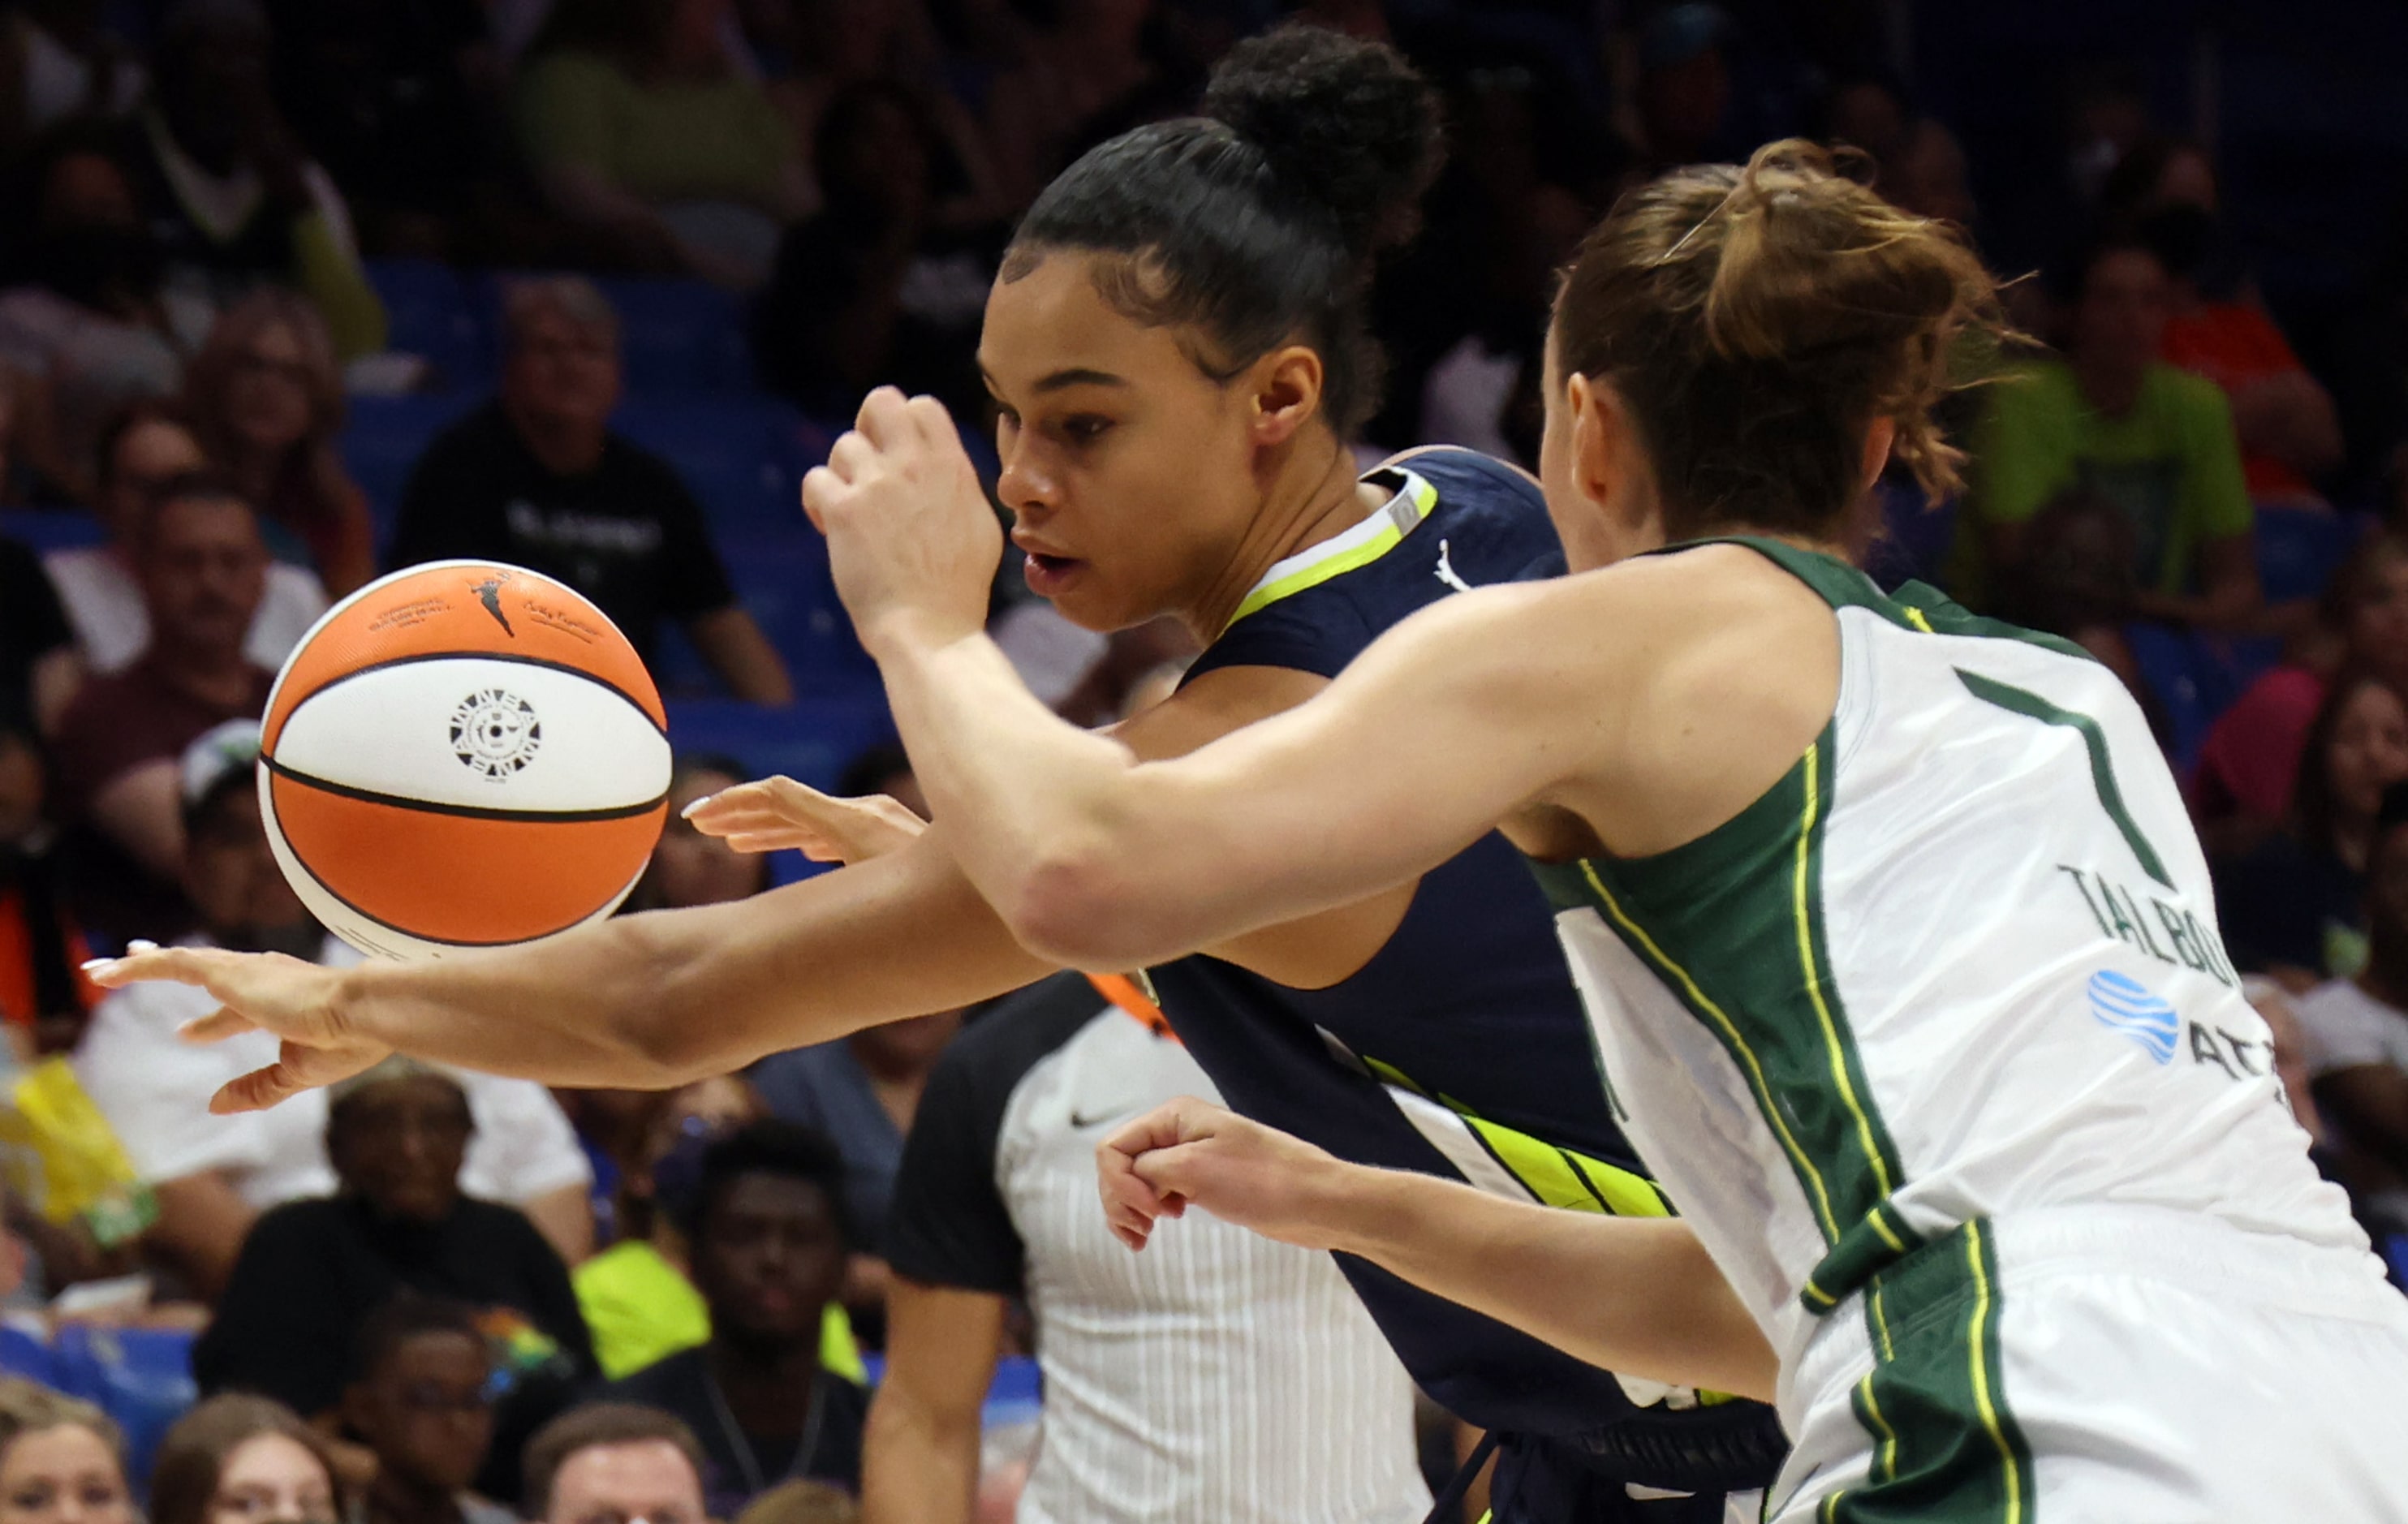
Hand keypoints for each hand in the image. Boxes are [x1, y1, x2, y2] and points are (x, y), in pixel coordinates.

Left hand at [82, 945, 389, 1113]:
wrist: (365, 1013)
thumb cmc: (345, 1042)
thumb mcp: (294, 1075)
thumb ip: (256, 1088)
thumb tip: (216, 1105)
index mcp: (283, 1002)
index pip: (236, 1012)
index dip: (211, 1023)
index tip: (188, 1032)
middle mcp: (263, 979)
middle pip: (205, 971)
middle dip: (172, 968)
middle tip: (139, 962)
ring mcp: (246, 972)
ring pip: (180, 960)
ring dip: (140, 963)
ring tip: (101, 968)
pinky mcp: (229, 973)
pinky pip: (172, 964)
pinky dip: (137, 967)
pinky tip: (104, 974)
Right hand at [682, 775, 926, 862]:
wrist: (989, 894)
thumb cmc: (938, 879)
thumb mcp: (871, 860)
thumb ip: (821, 829)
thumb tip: (774, 801)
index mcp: (852, 818)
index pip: (780, 797)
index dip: (736, 804)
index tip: (697, 818)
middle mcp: (861, 817)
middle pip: (789, 807)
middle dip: (743, 816)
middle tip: (702, 825)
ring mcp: (873, 831)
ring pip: (809, 823)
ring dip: (769, 829)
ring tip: (732, 839)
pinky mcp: (888, 848)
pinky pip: (835, 838)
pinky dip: (805, 842)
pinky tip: (801, 853)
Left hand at [800, 388, 999, 658]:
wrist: (931, 630)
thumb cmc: (958, 590)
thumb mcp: (979, 526)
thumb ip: (958, 485)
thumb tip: (945, 466)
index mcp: (952, 466)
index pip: (923, 405)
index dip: (906, 424)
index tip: (901, 456)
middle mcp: (914, 465)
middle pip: (880, 401)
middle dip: (869, 426)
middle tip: (869, 465)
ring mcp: (878, 485)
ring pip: (844, 445)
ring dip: (844, 474)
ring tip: (853, 512)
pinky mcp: (844, 511)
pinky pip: (815, 479)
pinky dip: (818, 500)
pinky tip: (829, 526)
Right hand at [1096, 1098, 1354, 1253]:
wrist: (1315, 1202)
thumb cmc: (1263, 1181)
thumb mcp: (1194, 1169)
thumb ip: (1147, 1168)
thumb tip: (1127, 1178)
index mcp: (1173, 1116)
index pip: (1113, 1148)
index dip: (1119, 1184)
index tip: (1149, 1212)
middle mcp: (1177, 1131)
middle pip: (1120, 1165)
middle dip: (1120, 1200)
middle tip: (1143, 1231)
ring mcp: (1189, 1157)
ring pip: (1135, 1182)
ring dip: (1130, 1210)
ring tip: (1144, 1237)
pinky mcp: (1201, 1181)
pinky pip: (1157, 1193)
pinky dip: (1148, 1212)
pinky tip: (1159, 1227)